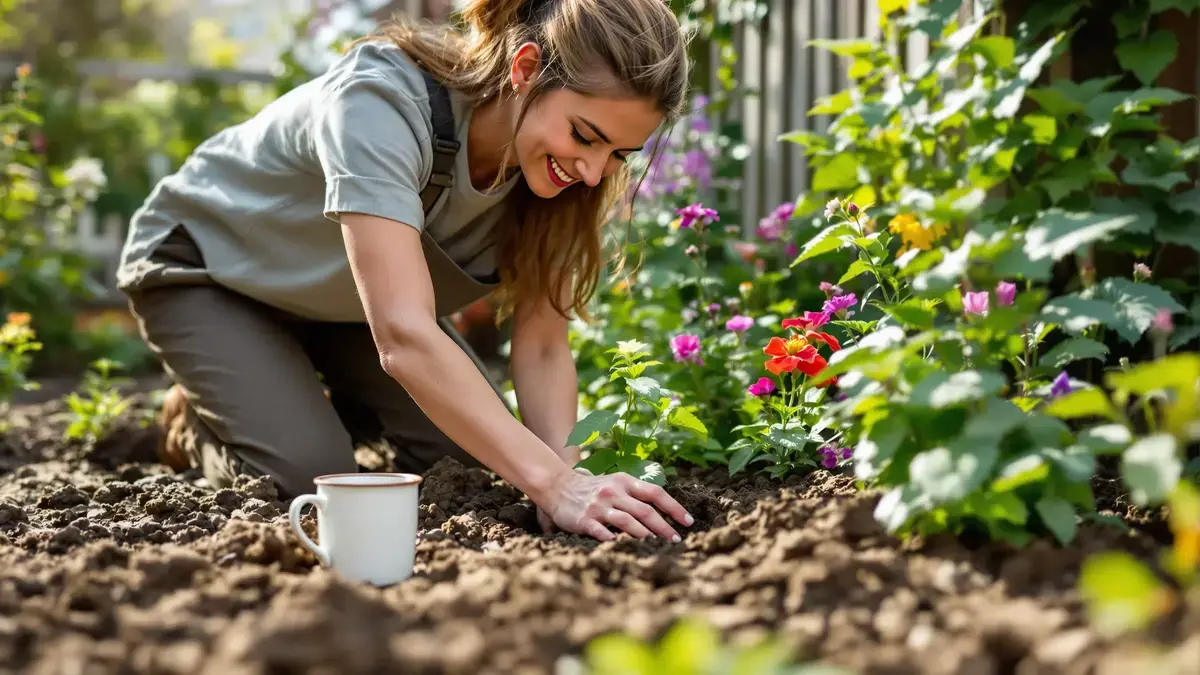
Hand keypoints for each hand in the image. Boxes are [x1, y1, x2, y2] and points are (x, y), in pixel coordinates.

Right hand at [542, 470, 693, 541]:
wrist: (557, 486)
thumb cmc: (593, 488)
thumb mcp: (616, 483)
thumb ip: (636, 494)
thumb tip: (663, 512)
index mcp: (624, 481)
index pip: (655, 493)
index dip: (674, 507)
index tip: (688, 521)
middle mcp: (613, 492)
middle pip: (645, 510)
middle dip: (664, 527)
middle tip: (676, 540)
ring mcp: (599, 506)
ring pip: (627, 521)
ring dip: (645, 535)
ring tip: (657, 546)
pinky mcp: (584, 520)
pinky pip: (602, 531)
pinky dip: (614, 540)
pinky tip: (624, 548)